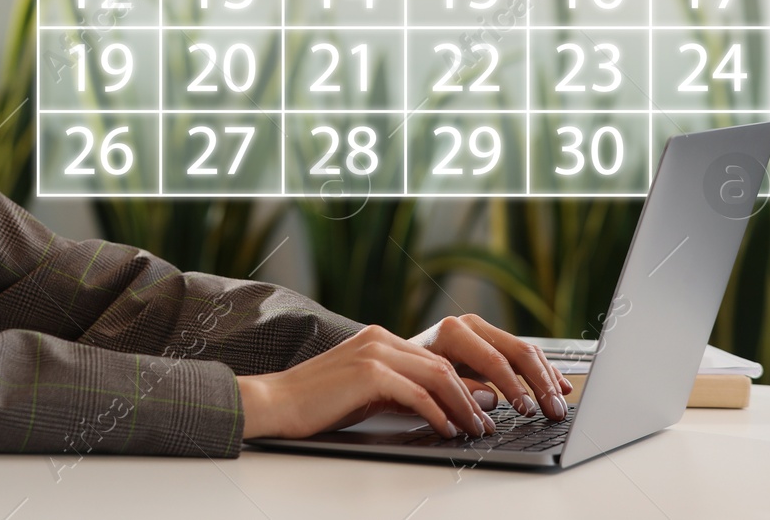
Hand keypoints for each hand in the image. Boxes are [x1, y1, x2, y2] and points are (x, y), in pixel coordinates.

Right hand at [236, 317, 573, 441]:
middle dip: (477, 393)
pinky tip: (448, 430)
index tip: (491, 405)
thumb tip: (452, 404)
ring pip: (438, 375)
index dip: (471, 381)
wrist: (276, 402)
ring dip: (465, 405)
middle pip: (447, 364)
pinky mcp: (369, 372)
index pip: (439, 359)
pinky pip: (417, 393)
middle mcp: (383, 339)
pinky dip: (438, 413)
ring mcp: (375, 352)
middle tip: (494, 419)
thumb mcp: (370, 394)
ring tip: (478, 428)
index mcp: (383, 340)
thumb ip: (406, 392)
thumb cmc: (319, 403)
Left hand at [408, 313, 573, 421]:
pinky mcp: (492, 342)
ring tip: (559, 406)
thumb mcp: (427, 385)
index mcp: (453, 332)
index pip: (494, 360)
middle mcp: (470, 325)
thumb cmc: (409, 376)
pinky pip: (525, 354)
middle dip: (540, 384)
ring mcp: (483, 331)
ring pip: (526, 352)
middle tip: (553, 412)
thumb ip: (458, 390)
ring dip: (547, 380)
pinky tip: (559, 387)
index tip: (528, 411)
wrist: (397, 362)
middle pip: (518, 352)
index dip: (514, 387)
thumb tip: (491, 400)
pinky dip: (544, 372)